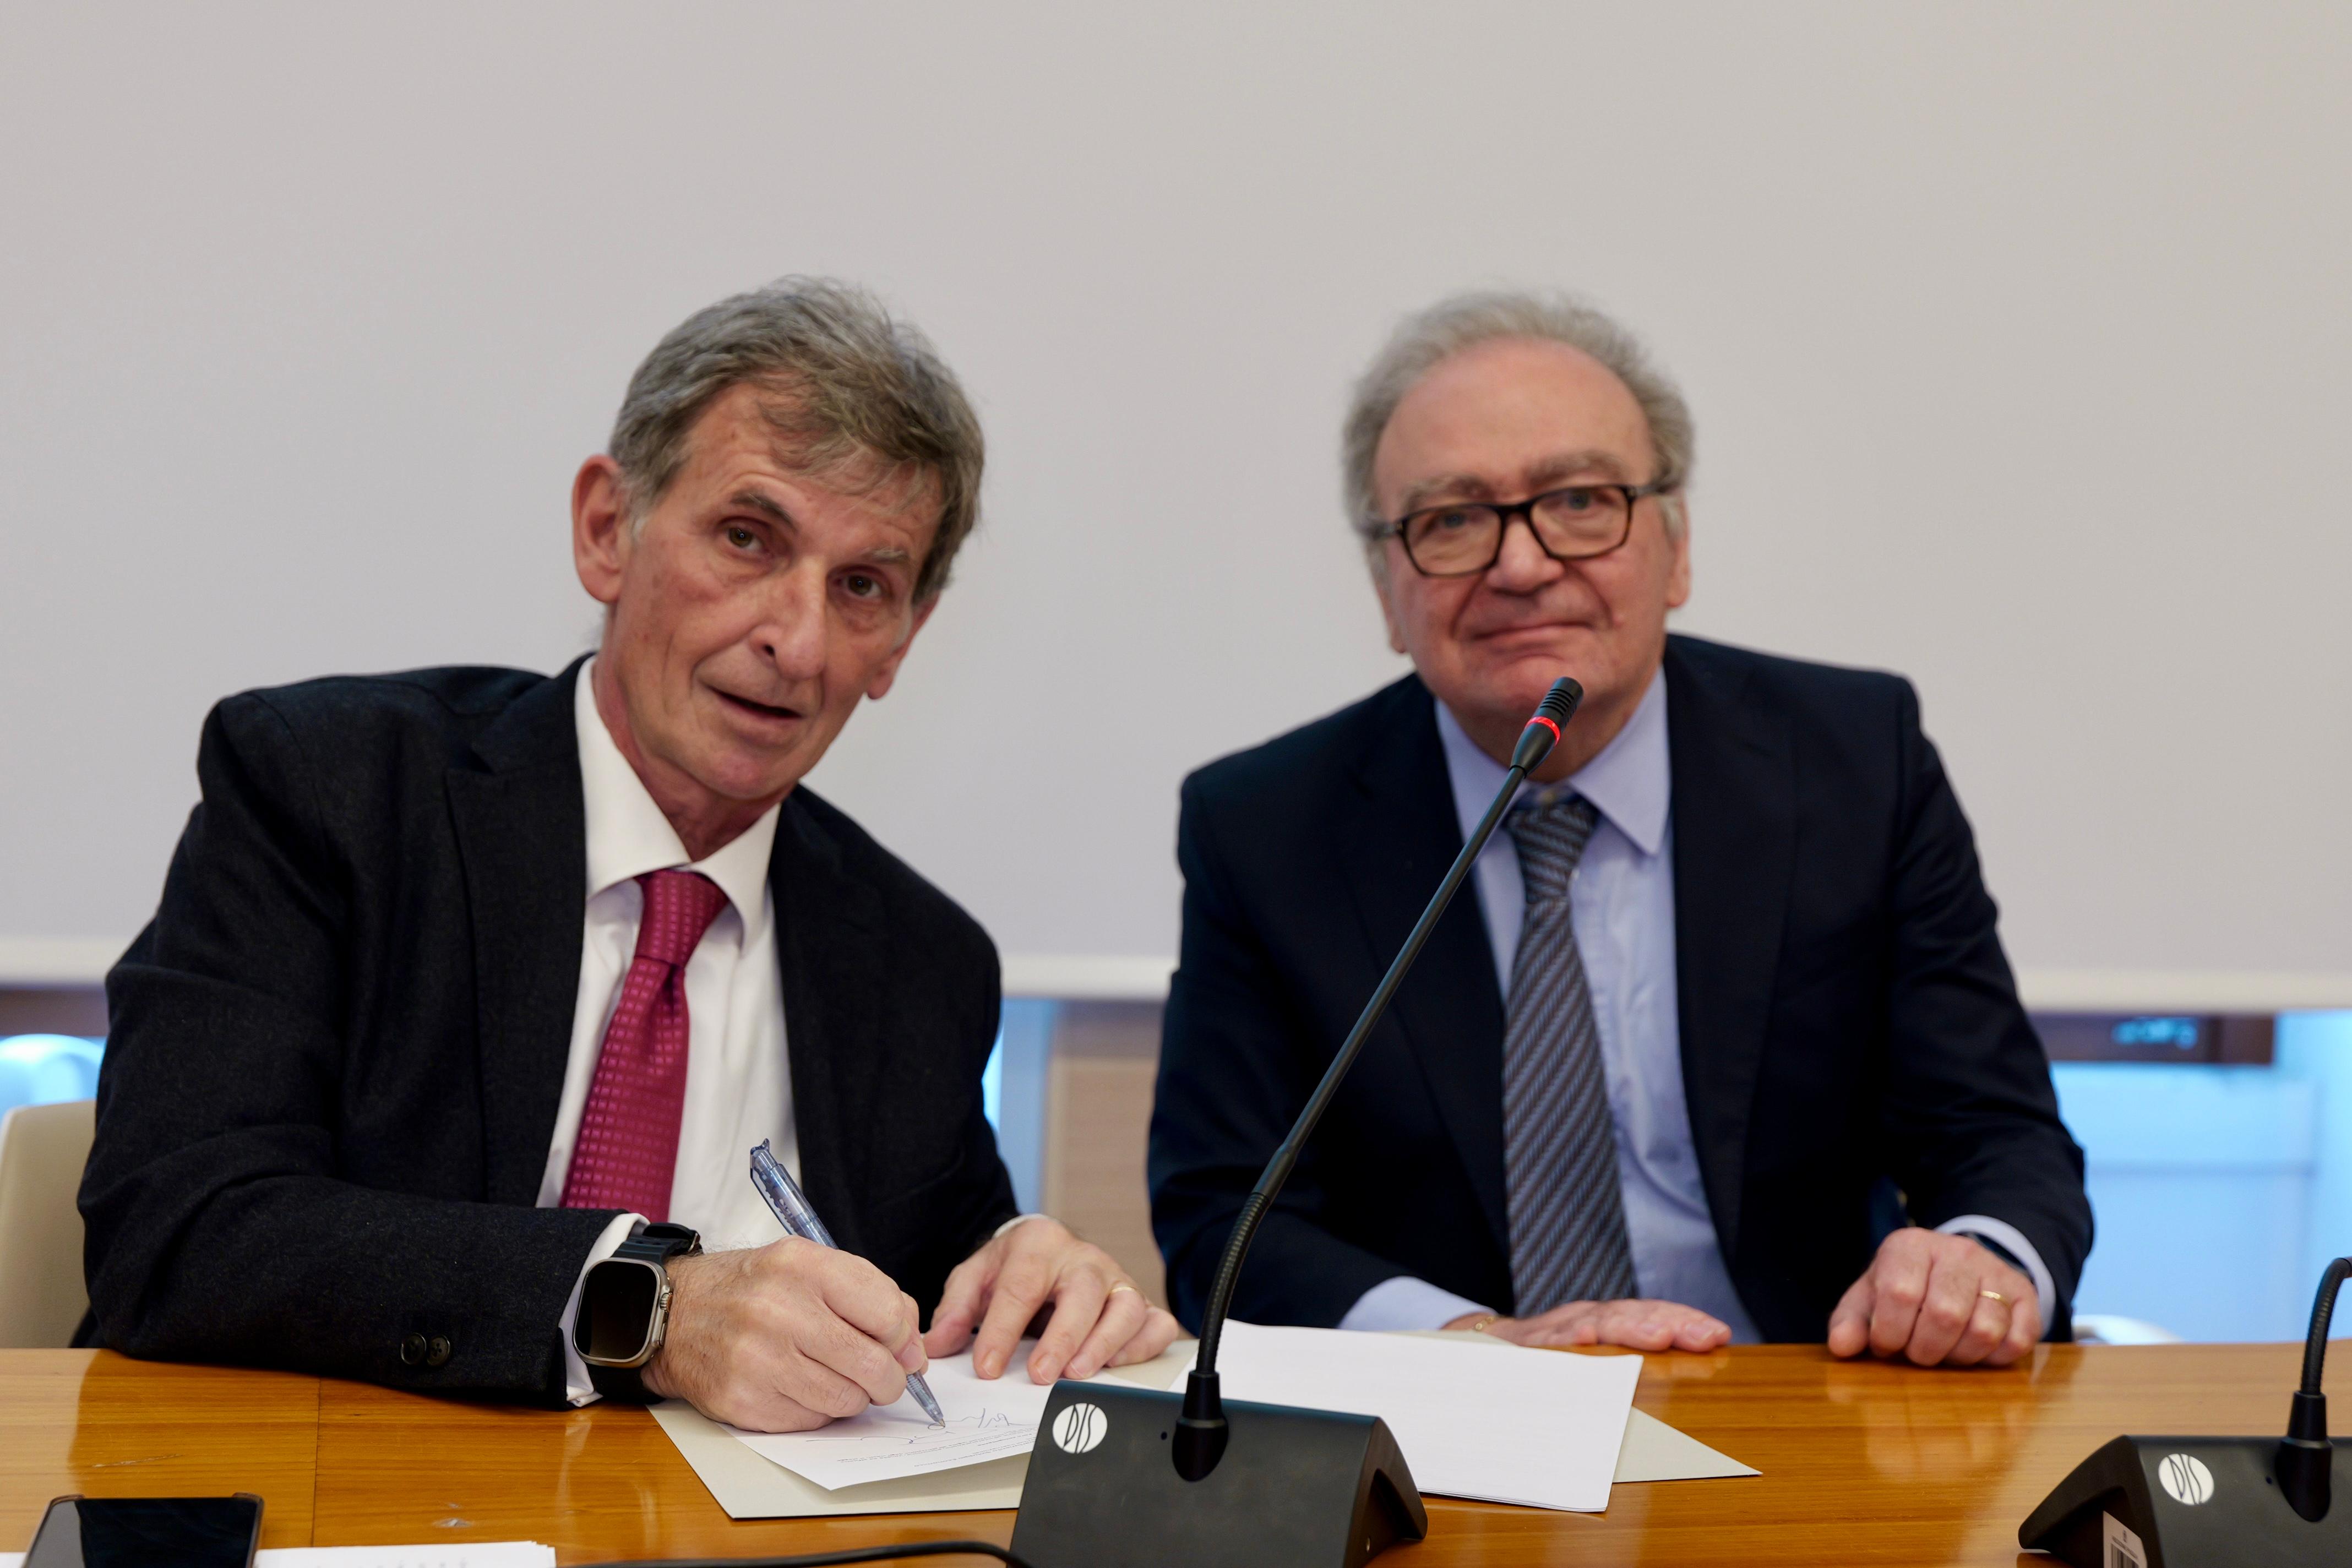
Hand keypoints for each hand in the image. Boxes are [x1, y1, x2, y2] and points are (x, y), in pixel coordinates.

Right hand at [640, 1238, 927, 1431]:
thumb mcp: (811, 1267)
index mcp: (803, 1266)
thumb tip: (914, 1354)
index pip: (888, 1313)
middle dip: (888, 1379)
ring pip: (846, 1401)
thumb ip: (872, 1297)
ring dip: (853, 1397)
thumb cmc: (756, 1289)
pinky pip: (811, 1422)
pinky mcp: (743, 1401)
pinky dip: (816, 1411)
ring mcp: (757, 1359)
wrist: (677, 1313)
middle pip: (873, 1366)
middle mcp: (779, 1310)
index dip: (903, 1338)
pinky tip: (799, 1387)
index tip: (899, 1346)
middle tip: (881, 1377)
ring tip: (834, 1377)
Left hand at [924, 1217, 1183, 1382]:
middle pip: (1084, 1291)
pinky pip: (1156, 1323)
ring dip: (1105, 1343)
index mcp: (1038, 1244)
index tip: (986, 1368)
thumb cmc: (1015, 1267)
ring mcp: (1116, 1279)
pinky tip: (1116, 1365)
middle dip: (1063, 1336)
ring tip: (1077, 1374)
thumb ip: (955, 1310)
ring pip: (1127, 1306)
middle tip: (1040, 1374)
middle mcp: (1083, 1258)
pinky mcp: (1139, 1302)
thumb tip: (935, 1347)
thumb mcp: (975, 1277)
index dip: (1002, 1330)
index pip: (1021, 1286)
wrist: (1048, 1248)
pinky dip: (1142, 1347)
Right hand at [1447, 1299, 1730, 1351]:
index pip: (1650, 1315)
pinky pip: (1548, 1341)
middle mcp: (1584, 1319)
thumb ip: (1633, 1359)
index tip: (1717, 1333)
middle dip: (1670, 1322)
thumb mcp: (1594, 1357)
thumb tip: (1696, 1358)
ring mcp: (1555, 1329)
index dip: (1684, 1320)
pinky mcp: (1526, 1344)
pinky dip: (1566, 1338)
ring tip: (1660, 1335)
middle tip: (1702, 1335)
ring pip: (1596, 1322)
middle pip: (1631, 1314)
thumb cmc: (1549, 1358)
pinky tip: (1585, 1339)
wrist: (1482, 1348)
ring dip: (1630, 1327)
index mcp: (1605, 1323)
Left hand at [1827, 1228, 2039, 1366]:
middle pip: (1945, 1315)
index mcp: (1910, 1245)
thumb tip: (1840, 1346)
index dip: (1890, 1332)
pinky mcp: (2025, 1293)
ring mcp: (1995, 1270)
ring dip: (1960, 1357)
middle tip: (1917, 1353)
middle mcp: (1957, 1250)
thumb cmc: (1904, 1288)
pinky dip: (1995, 1357)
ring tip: (1944, 1351)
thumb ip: (1851, 1321)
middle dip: (1925, 1350)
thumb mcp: (1870, 1298)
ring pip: (1985, 1329)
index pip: (1899, 1293)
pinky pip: (2019, 1339)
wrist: (1953, 1268)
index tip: (1886, 1345)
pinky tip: (1974, 1350)